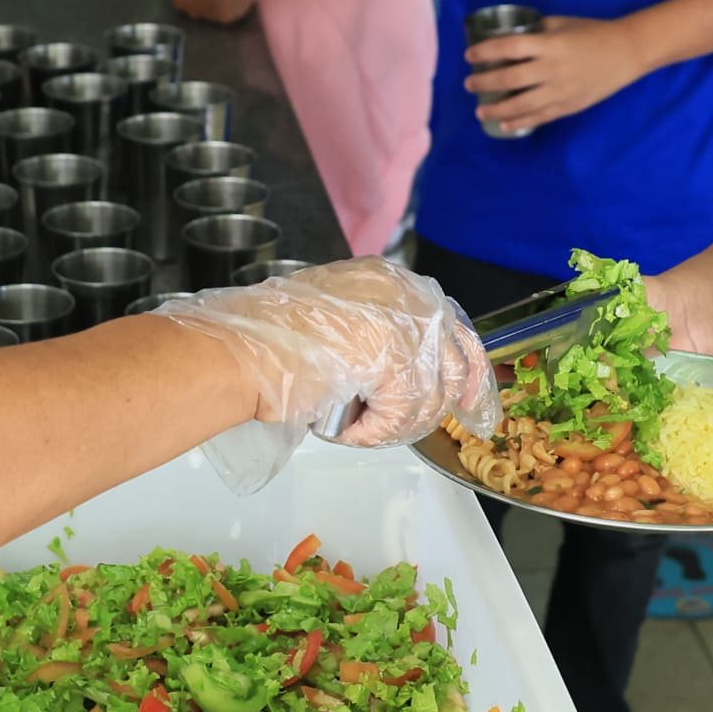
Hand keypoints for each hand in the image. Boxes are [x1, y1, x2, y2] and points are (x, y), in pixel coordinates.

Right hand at [155, 258, 499, 448]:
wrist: (242, 350)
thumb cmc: (267, 339)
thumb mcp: (333, 318)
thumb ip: (372, 332)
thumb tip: (400, 372)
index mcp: (391, 279)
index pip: (452, 324)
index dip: (466, 369)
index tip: (470, 400)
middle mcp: (407, 294)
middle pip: (457, 362)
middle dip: (441, 403)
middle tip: (410, 426)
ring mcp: (406, 325)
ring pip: (429, 398)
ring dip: (390, 424)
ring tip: (350, 425)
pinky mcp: (397, 360)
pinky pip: (403, 415)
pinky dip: (373, 432)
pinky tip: (343, 428)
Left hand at [467, 13, 648, 135]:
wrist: (626, 53)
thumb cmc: (593, 33)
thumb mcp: (562, 24)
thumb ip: (537, 30)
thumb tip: (510, 36)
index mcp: (550, 44)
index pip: (510, 48)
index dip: (486, 52)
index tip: (469, 56)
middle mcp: (552, 69)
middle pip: (510, 79)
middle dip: (484, 83)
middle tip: (468, 84)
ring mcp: (561, 90)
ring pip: (522, 104)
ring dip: (497, 109)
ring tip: (480, 111)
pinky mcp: (569, 106)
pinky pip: (540, 117)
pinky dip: (520, 123)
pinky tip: (504, 125)